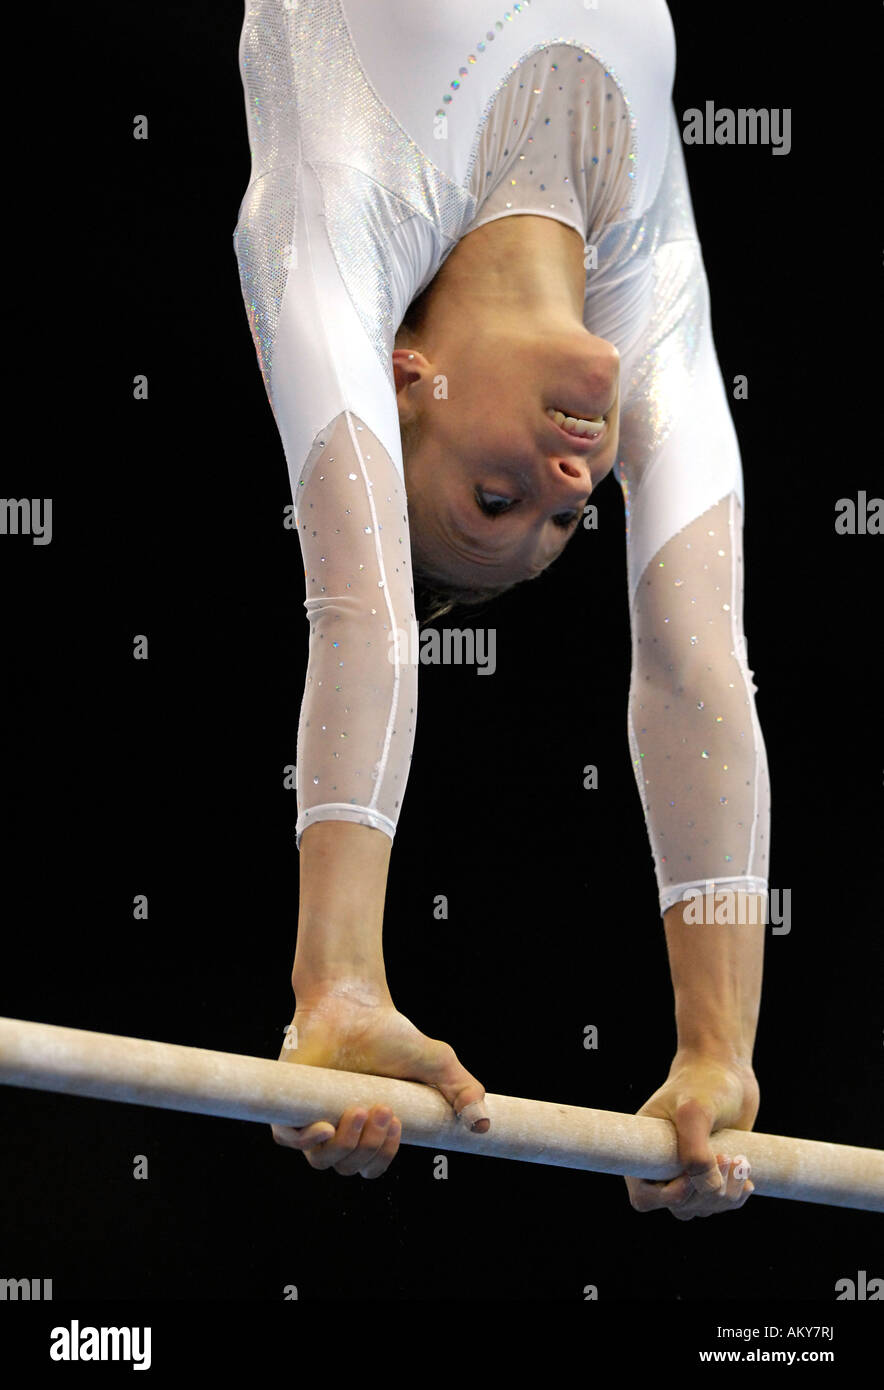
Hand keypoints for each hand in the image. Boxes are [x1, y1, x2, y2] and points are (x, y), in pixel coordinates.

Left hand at [270, 987, 489, 1178]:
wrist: (351, 1004)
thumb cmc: (390, 1034)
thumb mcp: (436, 1064)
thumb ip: (463, 1091)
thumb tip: (483, 1126)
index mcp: (372, 1129)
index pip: (374, 1164)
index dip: (385, 1154)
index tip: (397, 1122)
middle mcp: (341, 1129)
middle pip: (351, 1165)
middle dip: (369, 1146)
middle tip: (382, 1109)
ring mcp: (313, 1118)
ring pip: (324, 1159)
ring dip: (345, 1144)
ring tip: (360, 1108)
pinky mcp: (288, 1106)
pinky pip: (290, 1139)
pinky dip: (306, 1140)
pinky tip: (323, 1126)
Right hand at [624, 1051, 758, 1219]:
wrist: (727, 1070)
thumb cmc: (703, 1083)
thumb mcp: (695, 1112)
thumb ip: (696, 1152)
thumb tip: (709, 1190)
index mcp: (645, 1151)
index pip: (644, 1198)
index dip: (667, 1198)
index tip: (691, 1179)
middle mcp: (663, 1166)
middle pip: (680, 1206)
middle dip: (706, 1191)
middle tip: (726, 1157)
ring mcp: (688, 1172)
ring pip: (703, 1207)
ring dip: (725, 1193)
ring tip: (740, 1160)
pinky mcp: (712, 1173)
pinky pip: (720, 1202)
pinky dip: (735, 1195)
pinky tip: (747, 1177)